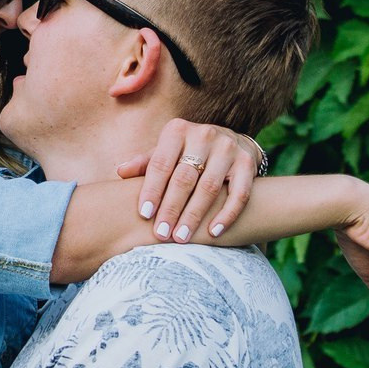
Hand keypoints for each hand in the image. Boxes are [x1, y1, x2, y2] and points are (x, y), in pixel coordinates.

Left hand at [117, 119, 264, 241]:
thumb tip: (120, 172)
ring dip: (195, 215)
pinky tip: (214, 233)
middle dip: (172, 208)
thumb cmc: (188, 152)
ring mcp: (228, 147)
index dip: (152, 189)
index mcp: (178, 130)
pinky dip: (227, 215)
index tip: (144, 214)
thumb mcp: (167, 151)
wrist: (231, 142)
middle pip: (184, 177)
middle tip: (161, 234)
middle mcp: (204, 135)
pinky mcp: (248, 162)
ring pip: (209, 187)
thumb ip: (146, 163)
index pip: (161, 163)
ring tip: (182, 237)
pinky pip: (239, 193)